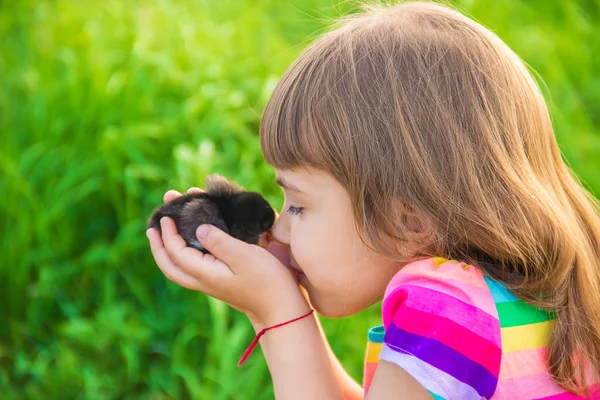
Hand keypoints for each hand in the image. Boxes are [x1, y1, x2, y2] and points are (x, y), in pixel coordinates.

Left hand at [147, 187, 309, 327]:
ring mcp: (212, 283)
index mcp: (205, 274)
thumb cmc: (267, 281)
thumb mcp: (244, 256)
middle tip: (153, 226)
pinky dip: (186, 252)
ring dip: (170, 248)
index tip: (167, 215)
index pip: (176, 252)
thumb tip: (198, 229)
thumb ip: (219, 241)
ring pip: (180, 267)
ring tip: (166, 230)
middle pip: (170, 265)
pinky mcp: (221, 282)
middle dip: (159, 245)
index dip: (168, 233)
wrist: (281, 308)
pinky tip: (193, 242)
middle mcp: (204, 281)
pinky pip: (194, 266)